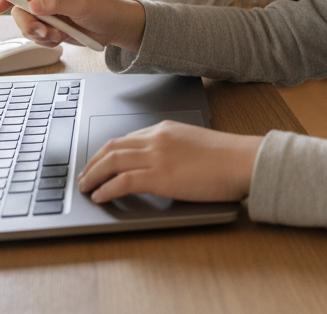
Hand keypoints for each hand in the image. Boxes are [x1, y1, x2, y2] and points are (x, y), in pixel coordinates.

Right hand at [0, 0, 144, 51]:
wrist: (116, 28)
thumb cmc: (104, 9)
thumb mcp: (83, 4)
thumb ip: (58, 3)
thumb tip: (34, 4)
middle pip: (20, 11)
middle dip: (28, 24)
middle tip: (44, 32)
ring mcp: (49, 16)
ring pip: (27, 27)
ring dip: (41, 36)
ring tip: (60, 35)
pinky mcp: (52, 30)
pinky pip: (38, 38)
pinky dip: (47, 42)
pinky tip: (62, 39)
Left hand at [77, 120, 261, 203]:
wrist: (243, 161)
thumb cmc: (227, 158)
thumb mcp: (194, 146)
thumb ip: (174, 151)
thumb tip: (161, 166)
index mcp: (165, 129)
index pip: (126, 138)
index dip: (107, 152)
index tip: (98, 162)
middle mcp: (157, 138)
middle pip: (112, 147)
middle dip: (92, 162)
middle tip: (83, 176)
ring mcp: (157, 156)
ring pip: (111, 162)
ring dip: (93, 175)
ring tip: (85, 188)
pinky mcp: (160, 176)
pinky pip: (122, 181)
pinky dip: (107, 189)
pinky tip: (101, 197)